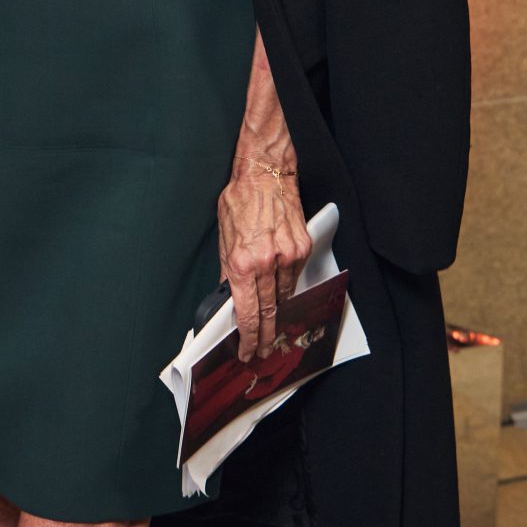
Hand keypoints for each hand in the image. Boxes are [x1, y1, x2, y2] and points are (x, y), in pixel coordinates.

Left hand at [218, 165, 311, 362]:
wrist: (265, 174)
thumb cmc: (241, 200)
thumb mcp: (223, 236)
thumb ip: (228, 269)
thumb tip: (229, 296)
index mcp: (242, 262)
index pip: (248, 312)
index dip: (249, 337)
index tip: (247, 350)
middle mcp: (267, 262)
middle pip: (270, 312)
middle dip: (266, 337)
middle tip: (263, 352)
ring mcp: (288, 256)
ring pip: (285, 296)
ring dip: (278, 313)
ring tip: (272, 327)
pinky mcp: (303, 248)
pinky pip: (295, 277)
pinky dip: (287, 285)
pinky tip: (280, 291)